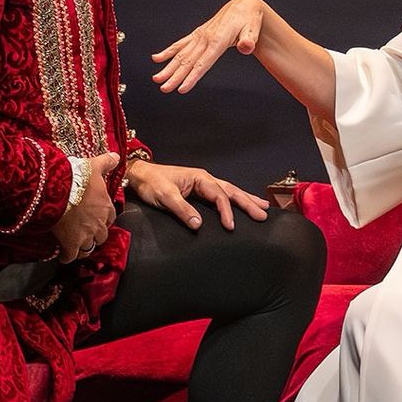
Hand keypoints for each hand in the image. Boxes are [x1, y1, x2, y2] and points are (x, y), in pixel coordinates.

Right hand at [52, 151, 119, 262]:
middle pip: (102, 235)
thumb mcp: (94, 166)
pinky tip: (63, 255)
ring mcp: (85, 235)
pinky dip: (67, 257)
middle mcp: (98, 223)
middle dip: (95, 235)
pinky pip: (71, 256)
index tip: (97, 218)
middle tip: (86, 233)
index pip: (110, 217)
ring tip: (76, 246)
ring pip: (89, 247)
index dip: (104, 219)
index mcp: (106, 207)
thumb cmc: (77, 177)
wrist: (56, 189)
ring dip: (84, 247)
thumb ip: (106, 162)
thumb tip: (117, 156)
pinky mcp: (70, 243)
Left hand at [126, 160, 268, 230]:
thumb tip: (199, 225)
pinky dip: (234, 200)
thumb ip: (182, 210)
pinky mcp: (197, 190)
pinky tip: (240, 204)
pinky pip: (221, 195)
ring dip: (245, 199)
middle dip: (248, 202)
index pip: (219, 196)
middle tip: (263, 214)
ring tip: (262, 207)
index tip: (230, 227)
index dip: (226, 211)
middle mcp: (204, 179)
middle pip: (231, 191)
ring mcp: (202, 183)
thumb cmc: (151, 182)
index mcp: (200, 178)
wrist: (138, 175)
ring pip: (229, 191)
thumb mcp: (165, 196)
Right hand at [152, 0, 264, 93]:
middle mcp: (205, 38)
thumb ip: (250, 39)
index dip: (192, 76)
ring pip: (181, 54)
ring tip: (156, 79)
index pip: (203, 62)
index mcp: (218, 40)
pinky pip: (180, 44)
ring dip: (168, 67)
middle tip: (164, 89)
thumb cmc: (250, 19)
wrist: (243, 7)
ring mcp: (200, 36)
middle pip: (188, 61)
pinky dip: (168, 51)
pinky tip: (157, 59)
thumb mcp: (254, 28)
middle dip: (175, 76)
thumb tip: (246, 47)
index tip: (182, 88)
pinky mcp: (197, 34)